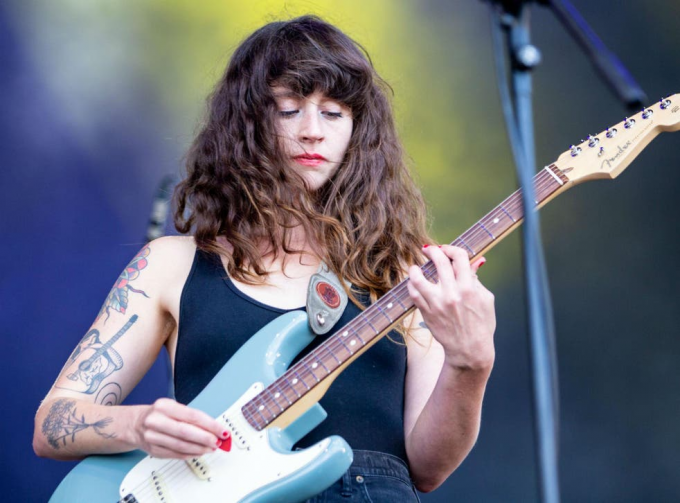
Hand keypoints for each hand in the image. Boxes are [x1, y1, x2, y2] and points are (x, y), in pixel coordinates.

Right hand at [133, 398, 228, 458]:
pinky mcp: (153, 450)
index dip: (210, 425)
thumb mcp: (173, 408)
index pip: (192, 416)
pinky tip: (199, 452)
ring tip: (211, 448)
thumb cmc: (159, 415)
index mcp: (164, 406)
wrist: (134, 424)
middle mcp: (156, 421)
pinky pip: (176, 454)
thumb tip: (214, 429)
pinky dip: (191, 454)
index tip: (222, 430)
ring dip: (200, 448)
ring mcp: (152, 437)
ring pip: (181, 446)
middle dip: (206, 438)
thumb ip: (192, 418)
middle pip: (186, 432)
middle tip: (218, 441)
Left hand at [407, 245, 495, 370]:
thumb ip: (476, 279)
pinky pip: (413, 294)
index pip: (459, 257)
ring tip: (416, 267)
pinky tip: (414, 282)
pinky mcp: (427, 313)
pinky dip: (411, 284)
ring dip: (415, 268)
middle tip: (428, 250)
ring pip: (418, 278)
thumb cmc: (481, 325)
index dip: (451, 248)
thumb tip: (475, 260)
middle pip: (439, 261)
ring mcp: (437, 303)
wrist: (470, 350)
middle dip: (432, 251)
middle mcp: (452, 294)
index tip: (445, 249)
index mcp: (469, 288)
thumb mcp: (486, 299)